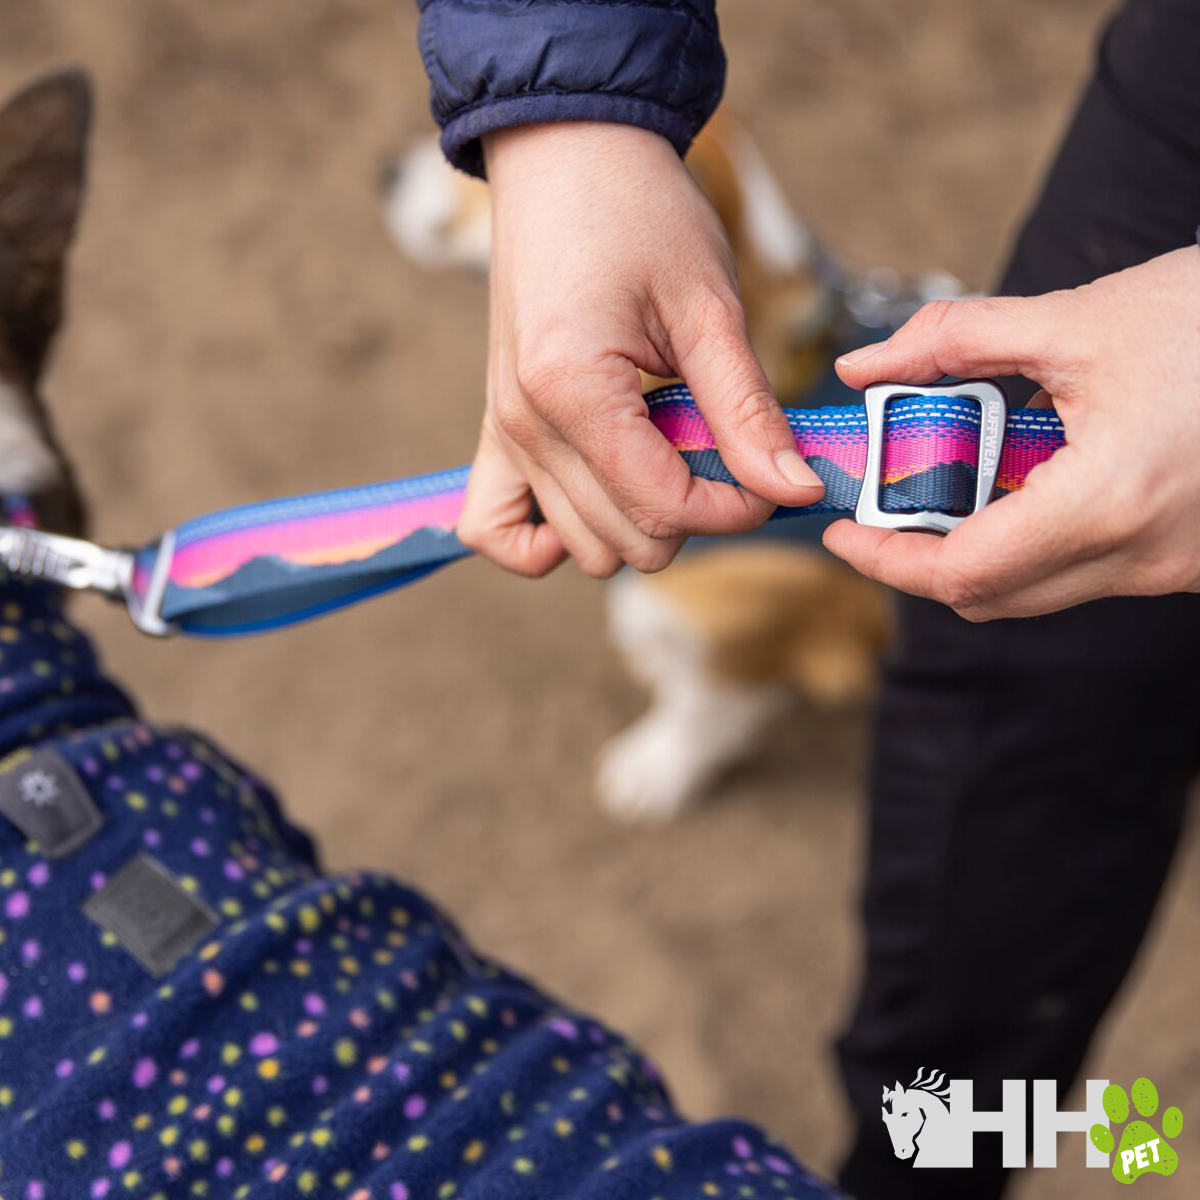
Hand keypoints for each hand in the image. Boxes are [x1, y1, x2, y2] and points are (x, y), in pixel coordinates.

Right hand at [456, 122, 823, 578]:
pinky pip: (496, 529)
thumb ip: (747, 410)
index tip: (774, 474)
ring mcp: (503, 432)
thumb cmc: (639, 213)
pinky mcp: (496, 429)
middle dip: (697, 515)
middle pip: (627, 542)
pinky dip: (547, 538)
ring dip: (640, 523)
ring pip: (582, 548)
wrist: (567, 156)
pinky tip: (599, 496)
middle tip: (727, 452)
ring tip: (671, 454)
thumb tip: (793, 488)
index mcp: (574, 391)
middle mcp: (525, 425)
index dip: (737, 508)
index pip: (664, 508)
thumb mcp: (709, 306)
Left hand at [825, 246, 1199, 618]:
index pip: (961, 574)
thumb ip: (957, 341)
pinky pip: (1088, 570)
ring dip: (982, 541)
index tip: (846, 530)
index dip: (885, 561)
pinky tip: (1040, 473)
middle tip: (890, 501)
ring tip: (965, 471)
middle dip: (923, 554)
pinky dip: (1039, 536)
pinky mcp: (1188, 561)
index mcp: (1107, 504)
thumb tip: (867, 367)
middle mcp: (1141, 558)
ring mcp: (1172, 570)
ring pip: (1038, 587)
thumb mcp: (1081, 319)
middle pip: (991, 594)